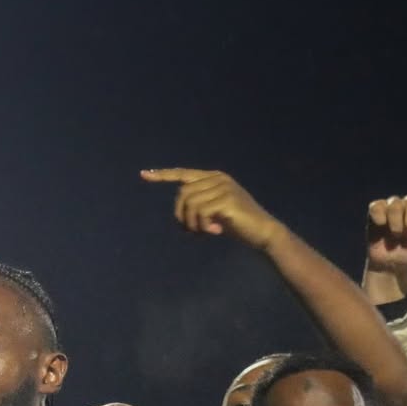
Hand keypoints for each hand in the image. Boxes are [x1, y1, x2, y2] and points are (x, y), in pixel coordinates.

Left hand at [140, 169, 284, 249]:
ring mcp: (223, 186)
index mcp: (214, 177)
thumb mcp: (213, 214)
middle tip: (192, 232)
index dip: (163, 175)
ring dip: (192, 223)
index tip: (143, 174)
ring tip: (205, 232)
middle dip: (182, 216)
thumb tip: (178, 216)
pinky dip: (202, 226)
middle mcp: (217, 178)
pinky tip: (215, 232)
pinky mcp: (226, 199)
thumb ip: (197, 208)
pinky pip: (200, 212)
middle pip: (182, 193)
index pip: (183, 174)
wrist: (263, 232)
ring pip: (189, 203)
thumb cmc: (237, 224)